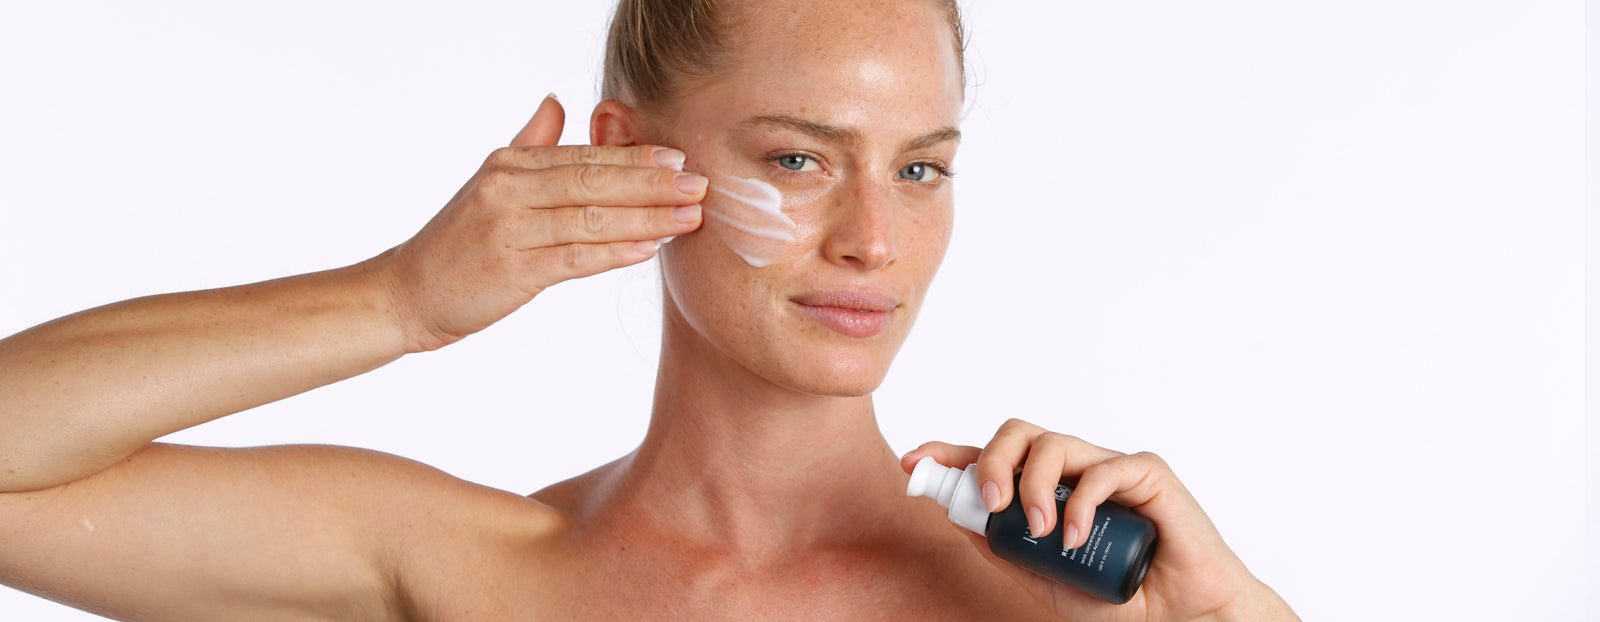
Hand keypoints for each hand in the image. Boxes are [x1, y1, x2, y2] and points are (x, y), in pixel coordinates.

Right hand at [374, 95, 706, 351]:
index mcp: (510, 163)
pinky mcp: (512, 269)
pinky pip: (575, 257)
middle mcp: (508, 188)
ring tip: (689, 218)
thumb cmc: (459, 241)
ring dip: (647, 218)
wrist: (409, 291)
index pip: (585, 156)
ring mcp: (509, 228)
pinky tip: (649, 248)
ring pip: (591, 217)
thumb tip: (558, 102)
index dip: (636, 157)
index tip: (680, 159)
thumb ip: (531, 144)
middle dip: (653, 183)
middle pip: (595, 180)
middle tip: (698, 185)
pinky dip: (615, 251)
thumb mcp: (490, 183)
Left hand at [902, 418, 1297, 621]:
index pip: (991, 458)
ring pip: (1052, 443)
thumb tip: (955, 512)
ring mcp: (1107, 467)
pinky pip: (1103, 467)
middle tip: (992, 505)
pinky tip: (1076, 538)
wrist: (1179, 617)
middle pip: (1016, 434)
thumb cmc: (1116, 599)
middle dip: (991, 462)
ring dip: (1034, 486)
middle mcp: (1070, 471)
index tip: (914, 463)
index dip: (950, 453)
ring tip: (1042, 533)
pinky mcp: (1146, 472)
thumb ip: (1002, 545)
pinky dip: (1083, 502)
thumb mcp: (1041, 577)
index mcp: (1043, 491)